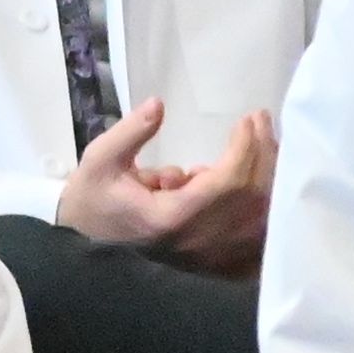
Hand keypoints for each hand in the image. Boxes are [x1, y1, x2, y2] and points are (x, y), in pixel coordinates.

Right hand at [58, 97, 274, 275]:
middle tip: (260, 119)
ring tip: (261, 139)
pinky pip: (254, 221)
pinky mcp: (214, 247)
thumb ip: (130, 133)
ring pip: (259, 208)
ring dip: (266, 171)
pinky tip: (252, 169)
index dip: (243, 147)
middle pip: (251, 193)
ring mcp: (209, 246)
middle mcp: (197, 235)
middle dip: (262, 151)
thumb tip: (158, 105)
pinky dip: (261, 193)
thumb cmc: (93, 198)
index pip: (225, 182)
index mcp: (171, 216)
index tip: (246, 118)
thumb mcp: (100, 160)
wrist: (87, 238)